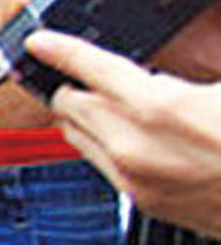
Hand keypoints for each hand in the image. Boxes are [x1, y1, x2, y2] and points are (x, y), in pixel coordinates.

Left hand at [29, 30, 220, 234]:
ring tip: (106, 98)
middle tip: (83, 69)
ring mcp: (136, 181)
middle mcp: (136, 149)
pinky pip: (100, 164)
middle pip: (69, 104)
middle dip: (72, 82)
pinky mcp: (144, 204)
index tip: (41, 41)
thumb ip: (203, 60)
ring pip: (76, 137)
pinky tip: (132, 132)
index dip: (60, 48)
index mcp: (161, 110)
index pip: (90, 68)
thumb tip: (190, 40)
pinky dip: (102, 142)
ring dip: (82, 114)